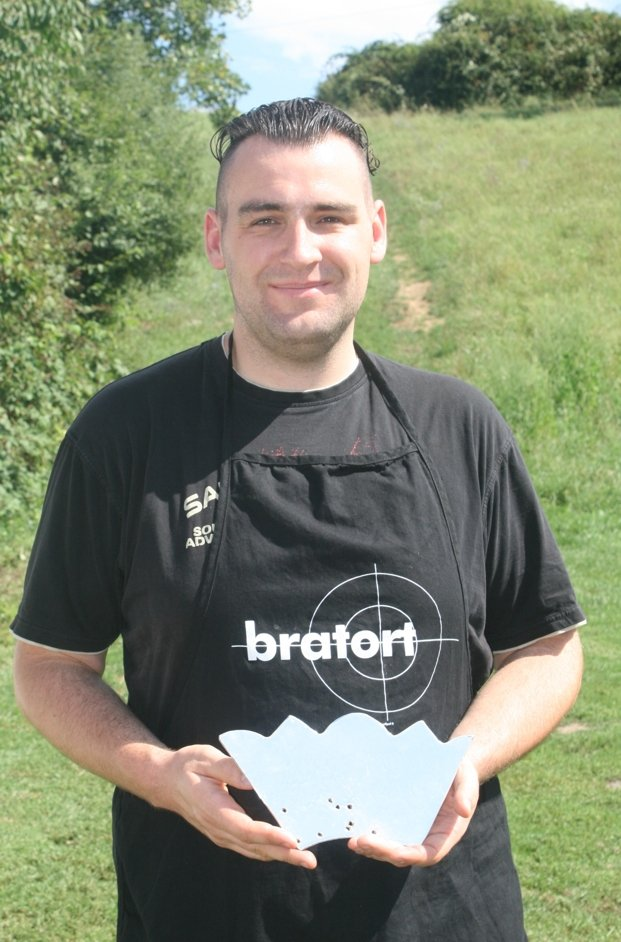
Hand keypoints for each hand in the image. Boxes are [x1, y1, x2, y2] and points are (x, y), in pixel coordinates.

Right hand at [159, 744, 316, 868]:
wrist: (166, 781)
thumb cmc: (186, 766)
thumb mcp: (206, 758)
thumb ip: (230, 767)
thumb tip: (254, 778)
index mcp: (214, 810)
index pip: (245, 829)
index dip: (269, 836)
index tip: (291, 839)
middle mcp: (218, 827)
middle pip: (254, 846)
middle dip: (283, 854)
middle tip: (309, 859)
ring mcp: (221, 834)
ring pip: (253, 851)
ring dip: (279, 856)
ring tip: (304, 859)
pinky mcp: (225, 833)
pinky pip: (249, 847)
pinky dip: (269, 851)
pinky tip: (284, 850)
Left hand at [347, 756, 479, 867]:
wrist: (449, 764)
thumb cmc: (460, 773)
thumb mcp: (467, 779)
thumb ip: (467, 793)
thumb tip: (464, 810)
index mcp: (445, 834)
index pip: (427, 854)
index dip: (410, 855)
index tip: (394, 851)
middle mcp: (427, 837)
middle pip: (403, 854)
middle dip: (381, 852)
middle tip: (360, 842)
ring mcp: (412, 830)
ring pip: (391, 848)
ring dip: (372, 848)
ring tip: (353, 841)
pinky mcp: (401, 820)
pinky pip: (385, 832)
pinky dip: (371, 835)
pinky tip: (354, 829)